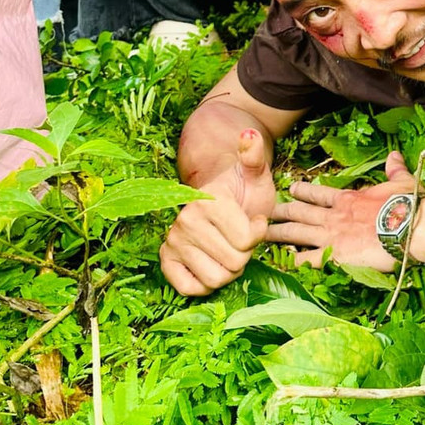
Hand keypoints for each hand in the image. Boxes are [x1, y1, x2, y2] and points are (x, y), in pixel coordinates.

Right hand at [160, 127, 275, 295]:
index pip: (247, 241)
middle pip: (233, 265)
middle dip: (244, 256)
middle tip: (239, 239)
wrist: (221, 198)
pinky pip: (189, 289)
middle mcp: (185, 220)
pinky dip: (204, 285)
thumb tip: (248, 136)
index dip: (257, 235)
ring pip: (215, 281)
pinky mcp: (166, 259)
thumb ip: (254, 156)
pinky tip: (209, 265)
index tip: (253, 221)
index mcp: (209, 201)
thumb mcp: (255, 173)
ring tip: (226, 250)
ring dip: (227, 271)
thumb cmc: (243, 190)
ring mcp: (173, 240)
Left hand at [267, 151, 416, 271]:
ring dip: (278, 234)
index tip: (290, 188)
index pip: (318, 193)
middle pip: (300, 213)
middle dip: (281, 212)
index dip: (302, 191)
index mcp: (347, 199)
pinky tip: (280, 263)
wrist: (410, 226)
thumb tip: (395, 155)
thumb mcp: (401, 182)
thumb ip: (394, 170)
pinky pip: (307, 260)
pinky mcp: (334, 255)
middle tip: (265, 211)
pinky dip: (292, 261)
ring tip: (262, 234)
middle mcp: (333, 216)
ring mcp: (331, 236)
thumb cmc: (408, 204)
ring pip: (296, 234)